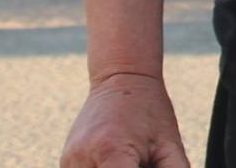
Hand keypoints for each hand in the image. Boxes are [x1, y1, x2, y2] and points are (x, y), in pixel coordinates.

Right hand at [59, 71, 189, 167]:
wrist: (122, 78)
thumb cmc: (151, 112)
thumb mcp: (170, 145)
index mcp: (112, 152)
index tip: (147, 167)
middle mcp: (83, 159)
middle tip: (143, 161)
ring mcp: (69, 162)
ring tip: (131, 159)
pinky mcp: (65, 162)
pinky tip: (119, 159)